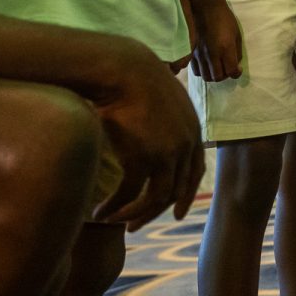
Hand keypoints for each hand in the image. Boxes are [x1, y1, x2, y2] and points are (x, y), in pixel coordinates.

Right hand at [89, 42, 205, 230]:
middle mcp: (186, 145)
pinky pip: (129, 194)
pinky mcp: (141, 158)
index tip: (176, 211)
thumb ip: (166, 117)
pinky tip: (100, 212)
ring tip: (113, 220)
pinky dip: (115, 207)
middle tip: (135, 226)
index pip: (195, 171)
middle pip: (175, 190)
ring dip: (132, 214)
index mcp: (193, 129)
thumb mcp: (162, 97)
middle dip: (155, 212)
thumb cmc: (136, 78)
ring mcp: (166, 154)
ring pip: (153, 199)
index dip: (186, 194)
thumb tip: (156, 127)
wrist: (124, 69)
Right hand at [190, 0, 242, 81]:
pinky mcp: (191, 53)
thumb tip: (235, 65)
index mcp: (225, 48)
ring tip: (217, 67)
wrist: (205, 8)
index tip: (238, 69)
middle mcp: (211, 54)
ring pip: (206, 76)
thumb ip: (236, 52)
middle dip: (225, 75)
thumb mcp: (236, 34)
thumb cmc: (225, 19)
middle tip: (227, 68)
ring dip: (213, 75)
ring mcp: (199, 54)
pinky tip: (207, 63)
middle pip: (217, 77)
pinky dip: (203, 71)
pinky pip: (196, 70)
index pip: (231, 71)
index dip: (236, 73)